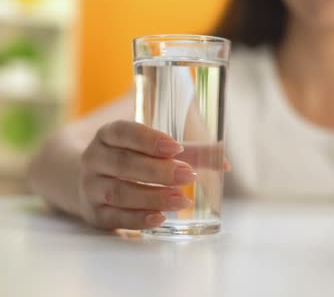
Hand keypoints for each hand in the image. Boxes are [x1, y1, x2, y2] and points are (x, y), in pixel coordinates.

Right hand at [78, 120, 223, 229]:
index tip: (175, 147)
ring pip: (118, 193)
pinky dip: (137, 219)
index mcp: (108, 134)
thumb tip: (224, 163)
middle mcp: (94, 158)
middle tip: (187, 176)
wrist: (94, 177)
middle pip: (123, 164)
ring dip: (152, 197)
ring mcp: (90, 187)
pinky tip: (160, 218)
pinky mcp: (94, 212)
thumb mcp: (157, 144)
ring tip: (182, 200)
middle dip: (158, 171)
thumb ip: (191, 148)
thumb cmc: (134, 154)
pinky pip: (114, 218)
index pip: (122, 132)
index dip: (148, 139)